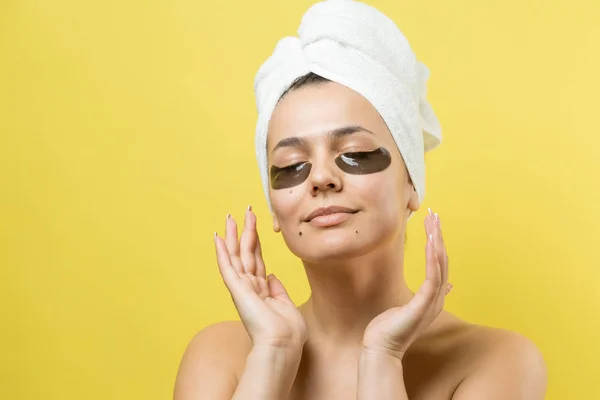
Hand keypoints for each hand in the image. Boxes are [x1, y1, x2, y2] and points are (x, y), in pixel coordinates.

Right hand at [214, 206, 307, 350]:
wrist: (282, 345)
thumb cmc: (288, 333)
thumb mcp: (286, 306)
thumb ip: (277, 290)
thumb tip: (271, 276)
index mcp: (263, 291)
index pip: (257, 260)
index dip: (256, 242)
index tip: (254, 225)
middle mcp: (250, 287)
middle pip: (246, 253)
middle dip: (245, 232)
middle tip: (244, 212)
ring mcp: (242, 288)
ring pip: (236, 255)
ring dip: (233, 236)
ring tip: (230, 217)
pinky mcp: (237, 289)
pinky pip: (228, 267)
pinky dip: (222, 252)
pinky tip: (218, 238)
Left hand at [362, 209, 450, 359]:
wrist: (381, 348)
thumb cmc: (390, 328)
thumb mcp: (411, 306)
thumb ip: (428, 294)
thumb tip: (447, 285)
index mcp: (434, 296)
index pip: (440, 264)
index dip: (438, 243)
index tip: (433, 223)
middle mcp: (436, 298)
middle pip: (443, 260)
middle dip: (438, 236)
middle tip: (434, 215)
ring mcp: (431, 301)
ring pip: (440, 265)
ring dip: (437, 241)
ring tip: (433, 222)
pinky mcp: (423, 305)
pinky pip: (432, 277)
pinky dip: (433, 259)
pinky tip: (431, 242)